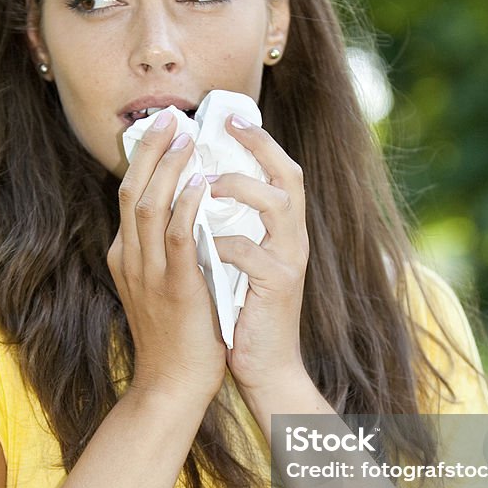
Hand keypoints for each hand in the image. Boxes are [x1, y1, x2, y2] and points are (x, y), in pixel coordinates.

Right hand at [108, 112, 226, 405]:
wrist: (170, 386)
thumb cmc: (175, 338)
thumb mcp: (161, 287)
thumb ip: (166, 252)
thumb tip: (190, 216)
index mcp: (125, 256)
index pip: (131, 196)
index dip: (146, 159)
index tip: (165, 130)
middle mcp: (129, 258)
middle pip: (133, 190)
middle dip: (151, 149)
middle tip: (171, 116)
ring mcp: (147, 272)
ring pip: (149, 205)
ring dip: (168, 166)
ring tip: (187, 136)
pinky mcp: (173, 287)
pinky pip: (176, 237)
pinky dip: (187, 205)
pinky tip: (202, 182)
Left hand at [211, 114, 309, 394]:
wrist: (263, 368)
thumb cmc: (240, 313)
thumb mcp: (234, 262)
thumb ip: (225, 227)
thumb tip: (193, 189)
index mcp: (282, 230)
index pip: (281, 171)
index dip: (259, 141)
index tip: (229, 119)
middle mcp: (293, 239)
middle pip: (289, 176)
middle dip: (258, 147)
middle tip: (223, 128)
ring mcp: (289, 261)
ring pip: (277, 205)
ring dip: (238, 188)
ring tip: (204, 184)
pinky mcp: (277, 287)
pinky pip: (249, 251)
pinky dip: (220, 242)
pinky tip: (198, 243)